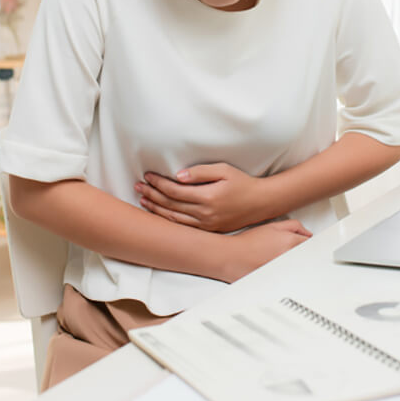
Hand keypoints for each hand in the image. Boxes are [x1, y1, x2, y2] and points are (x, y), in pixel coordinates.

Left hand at [136, 163, 273, 232]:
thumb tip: (177, 176)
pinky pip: (182, 227)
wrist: (260, 203)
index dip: (158, 183)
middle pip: (170, 205)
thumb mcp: (223, 170)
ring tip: (143, 199)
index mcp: (207, 198)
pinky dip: (168, 220)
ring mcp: (206, 225)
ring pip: (173, 219)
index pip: (174, 191)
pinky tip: (159, 213)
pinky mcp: (208, 230)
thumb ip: (199, 172)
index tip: (148, 175)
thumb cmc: (243, 183)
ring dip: (156, 209)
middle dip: (152, 195)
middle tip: (139, 186)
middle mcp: (204, 214)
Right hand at [221, 220, 311, 281]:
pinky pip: (289, 278)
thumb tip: (307, 234)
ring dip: (294, 264)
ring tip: (278, 260)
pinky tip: (274, 269)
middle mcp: (289, 257)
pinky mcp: (278, 282)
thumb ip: (294, 226)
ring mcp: (284, 271)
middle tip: (291, 251)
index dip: (310, 244)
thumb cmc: (248, 242)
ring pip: (298, 268)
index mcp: (290, 243)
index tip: (308, 244)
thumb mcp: (273, 225)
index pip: (312, 245)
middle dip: (302, 254)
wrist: (231, 257)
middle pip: (307, 257)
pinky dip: (286, 274)